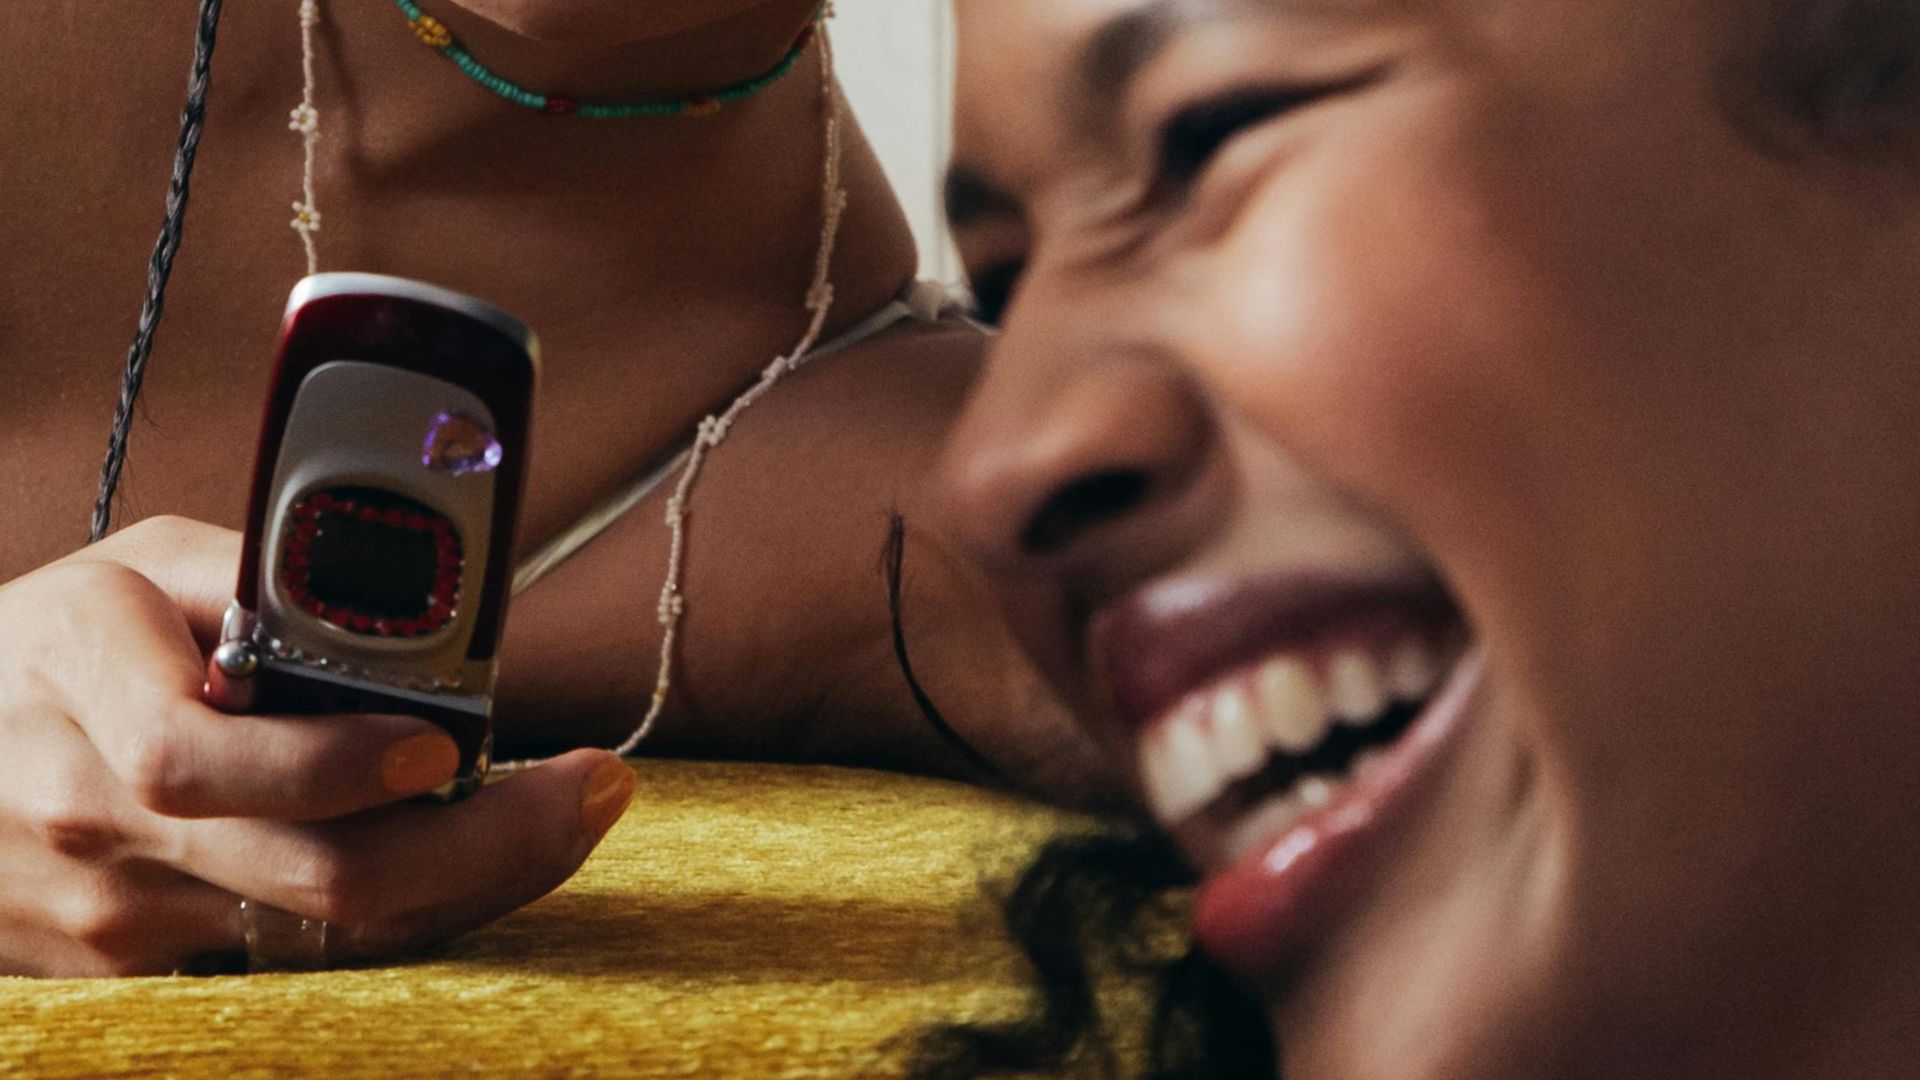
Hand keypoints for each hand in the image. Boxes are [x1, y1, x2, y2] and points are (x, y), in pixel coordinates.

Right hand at [0, 516, 634, 976]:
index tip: (447, 745)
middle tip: (588, 795)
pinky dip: (400, 915)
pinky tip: (466, 866)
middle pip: (307, 874)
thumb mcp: (143, 568)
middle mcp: (88, 813)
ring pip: (328, 932)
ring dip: (467, 882)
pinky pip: (298, 959)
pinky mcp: (134, 970)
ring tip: (559, 819)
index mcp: (82, 676)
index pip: (199, 757)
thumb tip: (413, 579)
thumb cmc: (57, 646)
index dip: (333, 763)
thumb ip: (264, 568)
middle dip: (480, 847)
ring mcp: (109, 914)